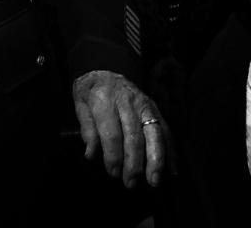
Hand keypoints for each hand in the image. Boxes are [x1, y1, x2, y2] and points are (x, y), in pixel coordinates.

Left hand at [72, 69, 166, 188]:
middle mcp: (126, 100)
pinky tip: (171, 168)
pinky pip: (165, 130)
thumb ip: (86, 128)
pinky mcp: (155, 107)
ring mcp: (144, 103)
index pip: (111, 133)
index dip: (113, 156)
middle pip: (133, 137)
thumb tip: (91, 154)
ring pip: (154, 134)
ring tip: (153, 180)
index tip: (113, 173)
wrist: (105, 68)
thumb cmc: (90, 90)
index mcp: (103, 98)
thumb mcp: (80, 103)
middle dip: (133, 164)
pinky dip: (169, 150)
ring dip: (155, 160)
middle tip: (130, 183)